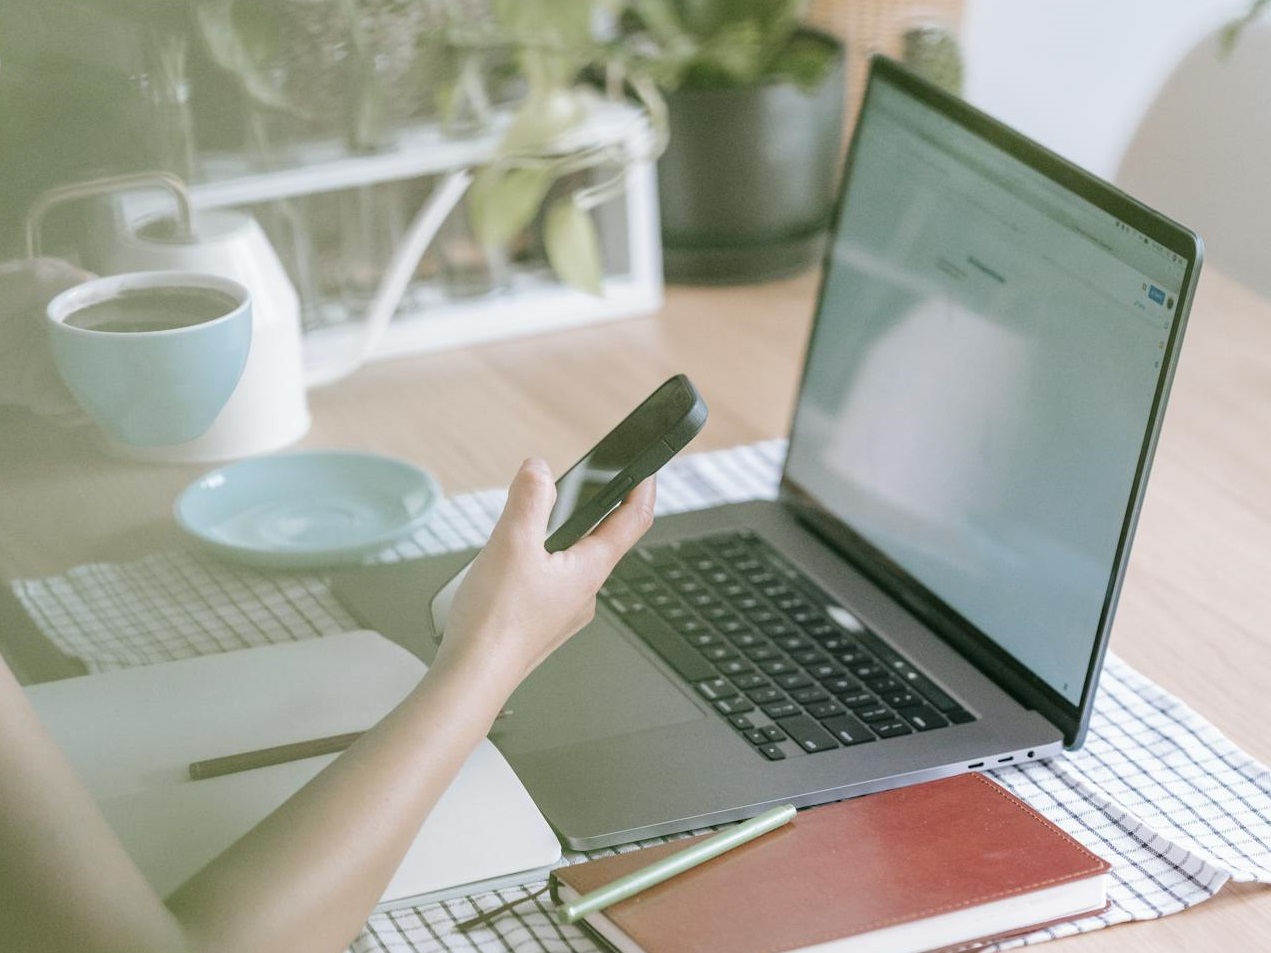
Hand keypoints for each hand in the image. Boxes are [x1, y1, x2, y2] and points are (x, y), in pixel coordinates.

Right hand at [435, 458, 655, 688]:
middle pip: (602, 542)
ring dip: (560, 540)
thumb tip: (539, 469)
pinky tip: (512, 568)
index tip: (646, 470)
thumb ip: (528, 500)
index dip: (642, 489)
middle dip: (593, 511)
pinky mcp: (541, 626)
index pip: (633, 521)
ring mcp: (564, 613)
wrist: (472, 679)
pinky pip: (551, 585)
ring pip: (573, 565)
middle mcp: (584, 594)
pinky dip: (540, 565)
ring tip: (533, 525)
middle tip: (582, 487)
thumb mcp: (511, 544)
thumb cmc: (495, 623)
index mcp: (589, 571)